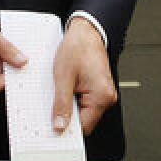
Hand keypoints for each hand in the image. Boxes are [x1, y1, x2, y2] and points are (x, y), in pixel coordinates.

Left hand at [52, 16, 116, 135]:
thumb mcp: (63, 78)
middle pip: (84, 120)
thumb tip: (60, 125)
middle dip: (68, 115)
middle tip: (54, 105)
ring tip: (62, 90)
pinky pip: (85, 101)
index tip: (54, 127)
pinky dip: (73, 98)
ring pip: (83, 111)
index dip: (68, 128)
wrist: (85, 32)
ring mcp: (104, 93)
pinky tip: (66, 88)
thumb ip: (62, 104)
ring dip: (70, 105)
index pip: (84, 126)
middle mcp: (107, 96)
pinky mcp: (98, 88)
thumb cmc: (78, 48)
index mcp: (101, 96)